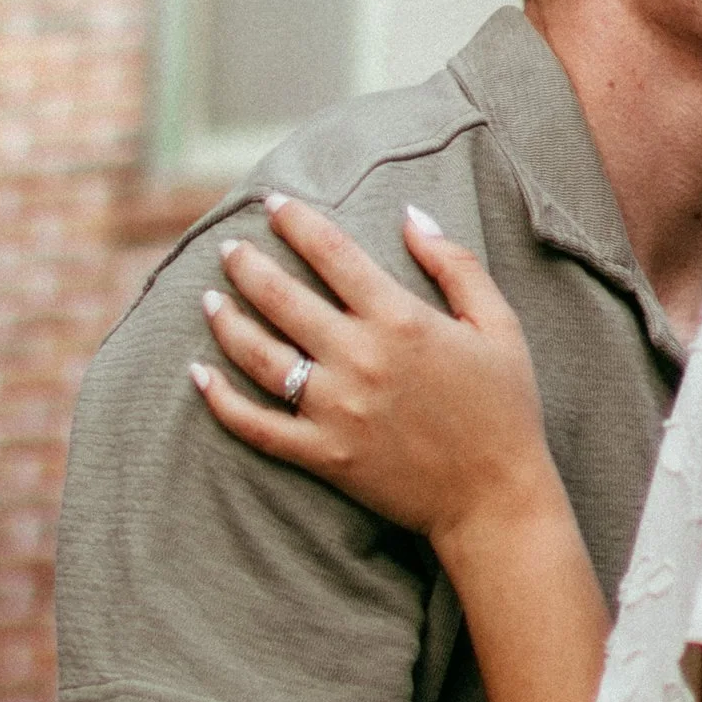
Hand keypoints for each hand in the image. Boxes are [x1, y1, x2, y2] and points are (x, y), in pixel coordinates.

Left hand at [192, 195, 550, 554]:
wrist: (495, 498)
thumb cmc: (504, 407)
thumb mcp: (498, 325)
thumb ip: (455, 264)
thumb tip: (412, 214)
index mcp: (400, 320)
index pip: (332, 253)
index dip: (297, 222)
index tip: (273, 203)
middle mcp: (359, 359)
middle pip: (281, 298)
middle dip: (247, 265)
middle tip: (228, 249)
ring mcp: (335, 410)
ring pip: (259, 356)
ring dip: (226, 322)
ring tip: (208, 300)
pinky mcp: (322, 455)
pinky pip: (256, 425)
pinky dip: (220, 401)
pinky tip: (198, 375)